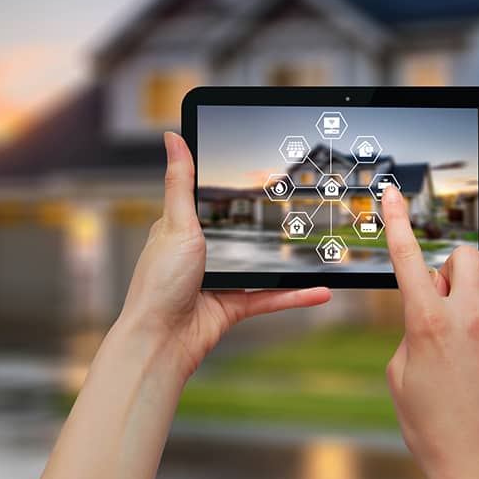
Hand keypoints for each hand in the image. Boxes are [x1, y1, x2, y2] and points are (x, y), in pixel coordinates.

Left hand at [117, 132, 330, 380]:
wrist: (161, 341)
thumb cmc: (158, 284)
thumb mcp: (176, 224)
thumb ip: (180, 182)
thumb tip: (173, 137)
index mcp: (181, 231)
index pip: (210, 202)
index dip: (232, 187)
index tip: (261, 171)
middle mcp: (200, 255)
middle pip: (241, 233)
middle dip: (267, 224)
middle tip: (299, 205)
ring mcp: (219, 280)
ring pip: (262, 266)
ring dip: (289, 262)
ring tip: (316, 248)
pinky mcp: (234, 306)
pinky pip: (271, 296)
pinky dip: (295, 295)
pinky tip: (319, 290)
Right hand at [381, 186, 478, 478]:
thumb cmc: (431, 424)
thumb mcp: (400, 372)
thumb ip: (412, 327)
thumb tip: (432, 306)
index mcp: (428, 323)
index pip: (409, 257)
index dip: (397, 221)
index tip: (393, 195)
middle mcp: (470, 318)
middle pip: (466, 255)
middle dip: (452, 268)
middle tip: (444, 297)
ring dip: (477, 293)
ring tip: (467, 330)